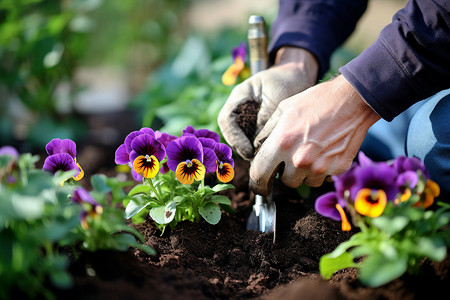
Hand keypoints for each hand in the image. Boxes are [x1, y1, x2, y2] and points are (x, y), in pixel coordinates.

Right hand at [218, 47, 317, 159]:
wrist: (297, 74)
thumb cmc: (287, 80)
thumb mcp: (277, 96)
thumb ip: (265, 117)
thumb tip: (256, 142)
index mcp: (240, 95)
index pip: (226, 119)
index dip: (234, 137)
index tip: (248, 151)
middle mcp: (239, 105)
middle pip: (230, 130)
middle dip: (240, 146)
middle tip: (255, 158)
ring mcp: (246, 114)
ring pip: (239, 136)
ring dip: (247, 147)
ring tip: (262, 157)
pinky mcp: (255, 121)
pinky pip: (250, 137)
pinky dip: (256, 145)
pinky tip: (267, 152)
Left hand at [249, 75, 380, 195]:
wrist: (352, 100)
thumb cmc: (316, 101)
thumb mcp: (284, 109)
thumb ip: (266, 132)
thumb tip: (256, 149)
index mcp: (281, 143)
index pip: (259, 175)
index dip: (257, 183)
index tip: (260, 186)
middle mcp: (299, 159)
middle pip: (286, 182)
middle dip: (287, 172)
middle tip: (295, 155)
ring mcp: (320, 167)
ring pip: (306, 182)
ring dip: (306, 172)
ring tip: (313, 149)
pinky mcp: (337, 169)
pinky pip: (324, 178)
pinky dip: (323, 169)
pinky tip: (326, 151)